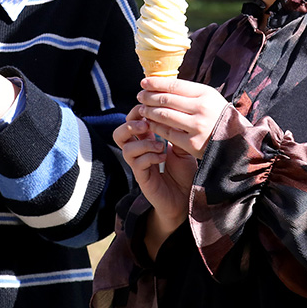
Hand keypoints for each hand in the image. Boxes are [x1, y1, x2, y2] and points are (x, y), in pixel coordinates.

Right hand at [113, 106, 194, 257]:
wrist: (187, 199)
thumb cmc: (185, 174)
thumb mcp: (183, 149)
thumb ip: (175, 133)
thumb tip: (173, 112)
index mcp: (147, 141)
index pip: (132, 121)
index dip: (137, 112)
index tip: (150, 108)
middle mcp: (139, 152)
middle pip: (119, 133)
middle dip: (131, 124)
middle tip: (146, 124)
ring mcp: (138, 165)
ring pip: (125, 148)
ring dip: (143, 142)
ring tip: (160, 145)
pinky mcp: (142, 178)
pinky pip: (137, 163)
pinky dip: (149, 156)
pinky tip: (163, 157)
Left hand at [135, 76, 230, 159]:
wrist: (239, 144)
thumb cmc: (221, 118)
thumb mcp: (211, 99)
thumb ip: (190, 93)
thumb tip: (164, 85)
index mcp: (206, 94)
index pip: (174, 85)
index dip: (156, 83)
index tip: (144, 82)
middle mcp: (201, 108)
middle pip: (166, 99)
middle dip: (148, 96)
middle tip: (139, 96)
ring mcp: (196, 126)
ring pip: (164, 115)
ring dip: (149, 111)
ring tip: (143, 109)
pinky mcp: (192, 143)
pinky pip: (167, 133)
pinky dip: (155, 127)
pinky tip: (150, 123)